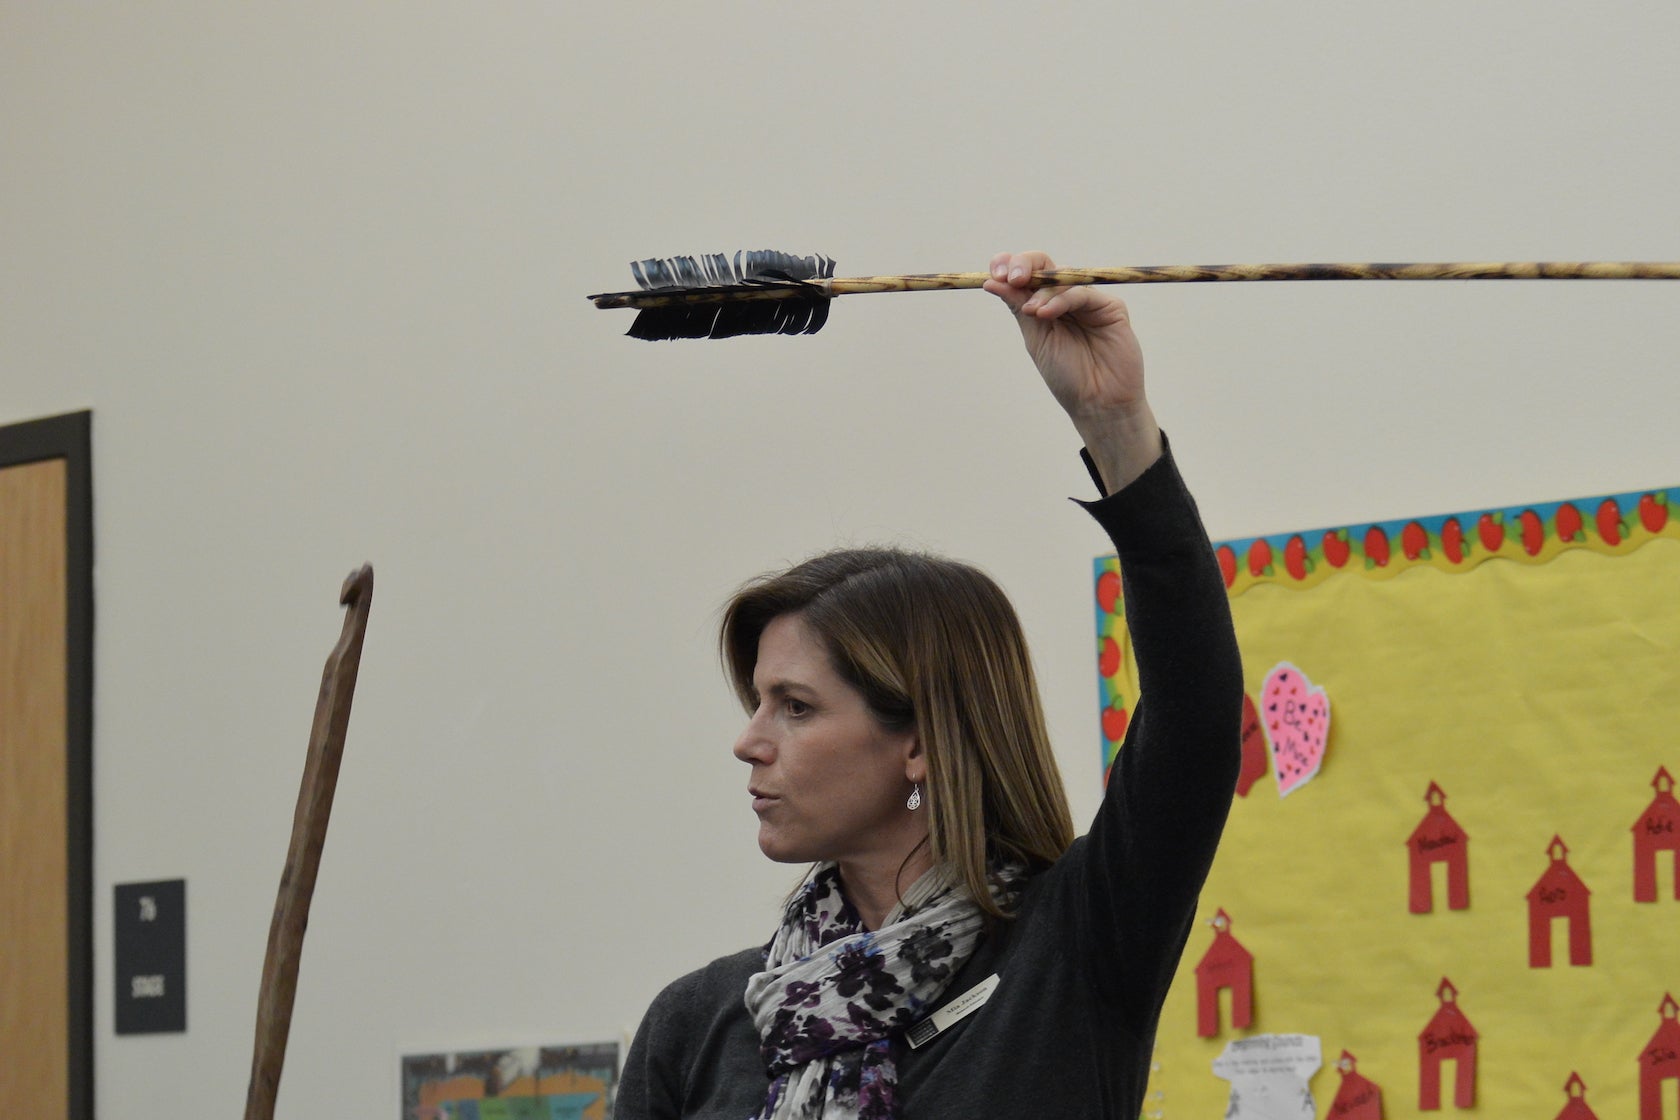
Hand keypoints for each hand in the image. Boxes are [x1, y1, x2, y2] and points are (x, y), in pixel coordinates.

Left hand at [984, 250, 1161, 490]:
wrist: (1098, 402)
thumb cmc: (1067, 377)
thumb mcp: (1036, 339)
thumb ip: (1018, 308)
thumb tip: (991, 282)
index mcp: (1045, 306)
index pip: (1027, 275)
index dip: (1010, 266)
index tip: (994, 273)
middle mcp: (1065, 299)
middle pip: (1044, 265)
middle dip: (1024, 265)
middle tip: (1011, 278)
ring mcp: (1088, 301)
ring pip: (1062, 277)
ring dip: (1042, 290)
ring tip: (1032, 312)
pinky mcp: (1110, 307)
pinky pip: (1083, 292)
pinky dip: (1062, 299)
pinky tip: (1046, 314)